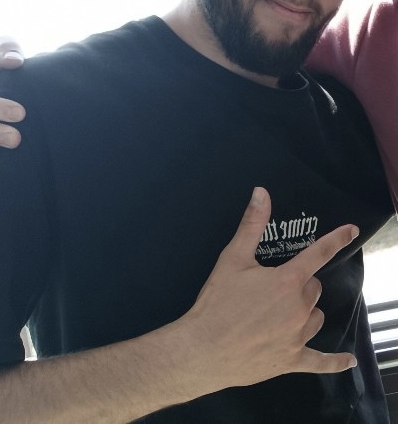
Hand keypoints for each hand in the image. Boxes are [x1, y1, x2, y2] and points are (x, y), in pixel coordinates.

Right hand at [183, 187, 357, 391]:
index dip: (336, 239)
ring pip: (316, 317)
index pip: (318, 254)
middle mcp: (299, 308)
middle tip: (272, 288)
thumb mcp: (232, 258)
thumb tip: (262, 192)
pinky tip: (346, 360)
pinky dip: (334, 361)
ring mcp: (297, 337)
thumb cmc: (217, 302)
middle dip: (299, 284)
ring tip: (281, 314)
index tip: (351, 230)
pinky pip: (321, 361)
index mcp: (287, 281)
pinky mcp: (292, 361)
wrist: (202, 349)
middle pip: (314, 289)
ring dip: (306, 312)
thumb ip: (251, 224)